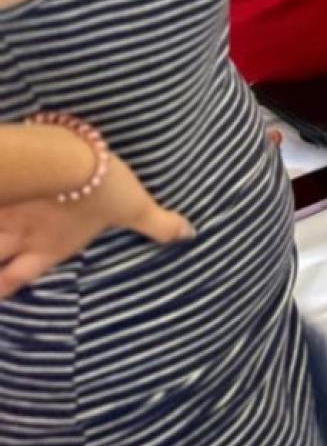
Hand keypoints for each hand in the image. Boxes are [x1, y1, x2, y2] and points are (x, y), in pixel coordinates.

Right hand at [0, 152, 193, 298]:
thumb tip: (189, 235)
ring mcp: (0, 213)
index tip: (0, 288)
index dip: (4, 286)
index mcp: (47, 246)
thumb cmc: (103, 187)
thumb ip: (159, 225)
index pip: (17, 278)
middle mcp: (17, 236)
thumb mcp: (134, 207)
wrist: (65, 156)